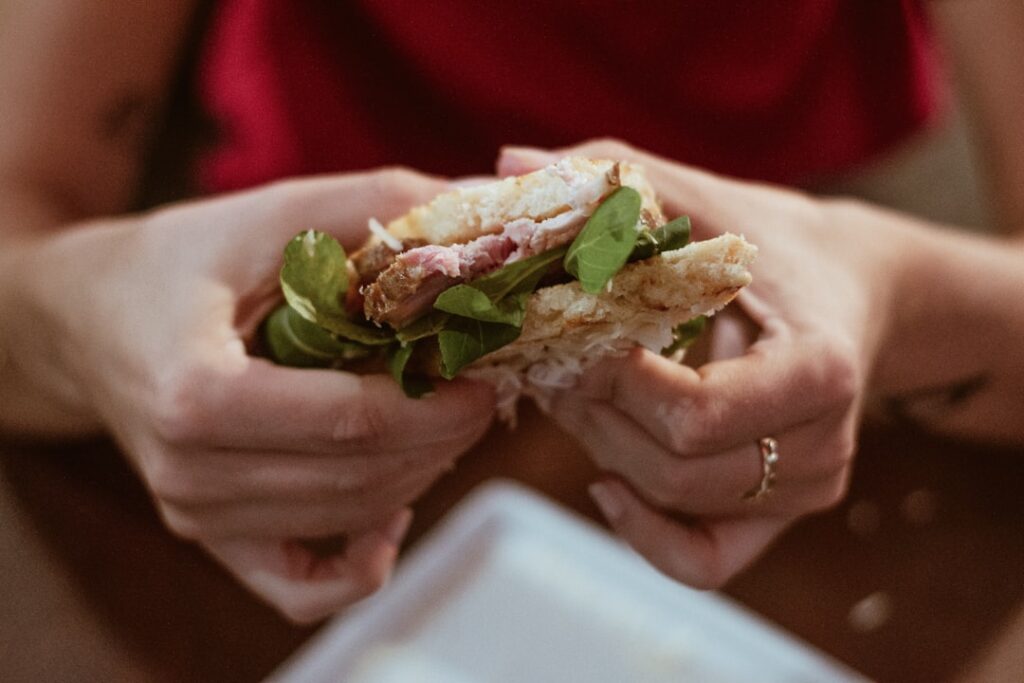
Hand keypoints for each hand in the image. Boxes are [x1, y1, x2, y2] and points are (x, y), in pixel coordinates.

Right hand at [12, 169, 495, 621]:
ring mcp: (198, 516)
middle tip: (481, 390)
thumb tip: (485, 206)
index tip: (486, 375)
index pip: (352, 425)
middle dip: (442, 438)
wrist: (91, 321)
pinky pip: (302, 587)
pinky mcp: (210, 537)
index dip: (437, 406)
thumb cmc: (178, 262)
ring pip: (348, 519)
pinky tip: (392, 512)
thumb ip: (375, 207)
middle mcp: (191, 474)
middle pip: (359, 479)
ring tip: (443, 420)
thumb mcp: (268, 215)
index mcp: (196, 394)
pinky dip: (362, 560)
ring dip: (417, 475)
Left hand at [498, 140, 905, 587]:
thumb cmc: (769, 240)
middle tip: (548, 362)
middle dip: (594, 415)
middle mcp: (823, 441)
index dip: (615, 384)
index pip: (696, 414)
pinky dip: (644, 534)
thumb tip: (507, 165)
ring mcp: (807, 488)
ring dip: (604, 450)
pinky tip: (605, 482)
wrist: (845, 293)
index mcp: (819, 365)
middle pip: (674, 468)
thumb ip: (613, 178)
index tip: (572, 336)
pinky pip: (704, 560)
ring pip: (674, 504)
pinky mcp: (781, 514)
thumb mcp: (703, 197)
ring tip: (572, 393)